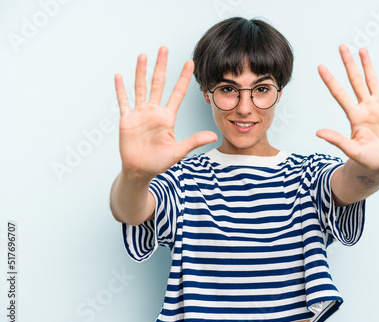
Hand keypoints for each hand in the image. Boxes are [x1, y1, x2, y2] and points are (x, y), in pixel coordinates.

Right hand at [115, 46, 216, 179]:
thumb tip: (214, 136)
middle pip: (158, 84)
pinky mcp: (127, 120)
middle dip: (161, 66)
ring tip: (143, 55)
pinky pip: (123, 102)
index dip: (184, 78)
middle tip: (164, 49)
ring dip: (141, 71)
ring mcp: (140, 114)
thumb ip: (194, 141)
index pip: (178, 93)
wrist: (140, 170)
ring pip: (140, 88)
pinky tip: (119, 76)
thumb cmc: (159, 162)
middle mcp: (154, 112)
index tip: (190, 63)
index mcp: (167, 117)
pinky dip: (120, 89)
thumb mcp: (178, 152)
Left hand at [316, 45, 378, 171]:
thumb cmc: (366, 160)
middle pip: (355, 81)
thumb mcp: (351, 150)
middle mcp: (365, 107)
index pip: (339, 93)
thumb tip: (317, 133)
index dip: (330, 80)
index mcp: (354, 116)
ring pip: (372, 81)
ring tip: (362, 49)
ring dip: (367, 65)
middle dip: (349, 64)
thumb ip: (336, 140)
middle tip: (342, 47)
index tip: (320, 67)